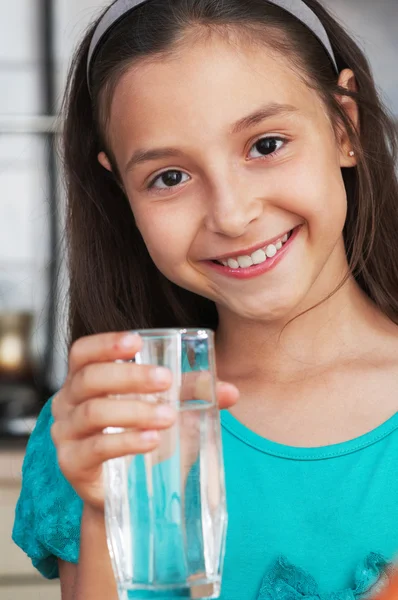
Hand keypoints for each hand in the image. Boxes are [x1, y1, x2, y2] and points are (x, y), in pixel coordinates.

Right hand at [50, 331, 237, 510]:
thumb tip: (230, 391)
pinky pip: (95, 449)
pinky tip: (151, 440)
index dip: (105, 343)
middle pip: (89, 379)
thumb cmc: (144, 438)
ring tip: (167, 416)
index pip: (83, 352)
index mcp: (86, 380)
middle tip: (165, 380)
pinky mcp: (72, 465)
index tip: (137, 342)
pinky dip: (125, 441)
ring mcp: (66, 435)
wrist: (130, 494)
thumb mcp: (168, 409)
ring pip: (93, 412)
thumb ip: (194, 395)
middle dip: (129, 376)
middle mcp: (68, 403)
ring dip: (133, 410)